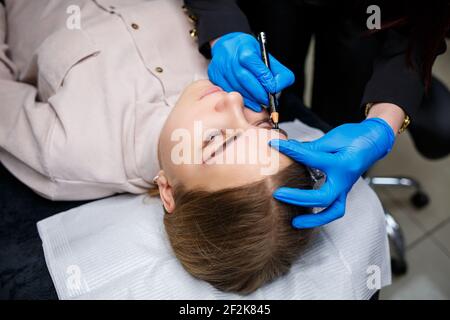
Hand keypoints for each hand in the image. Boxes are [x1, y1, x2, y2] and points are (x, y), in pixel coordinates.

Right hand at [209, 32, 294, 111]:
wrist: (226, 45)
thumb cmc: (247, 51)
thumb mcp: (265, 55)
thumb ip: (276, 70)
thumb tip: (278, 86)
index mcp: (245, 49)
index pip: (256, 66)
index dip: (266, 80)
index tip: (273, 89)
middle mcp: (230, 57)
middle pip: (245, 78)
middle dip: (258, 92)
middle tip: (267, 100)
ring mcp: (220, 67)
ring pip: (236, 87)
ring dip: (250, 98)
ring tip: (259, 103)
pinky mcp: (214, 75)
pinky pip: (228, 91)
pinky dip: (240, 98)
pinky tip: (249, 102)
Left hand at [269, 118, 394, 227]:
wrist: (374, 141)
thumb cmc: (355, 137)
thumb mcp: (333, 138)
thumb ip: (311, 147)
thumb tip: (289, 148)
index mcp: (341, 163)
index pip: (310, 158)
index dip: (290, 150)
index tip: (274, 144)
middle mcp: (344, 180)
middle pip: (322, 198)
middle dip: (298, 198)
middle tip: (278, 194)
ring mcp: (345, 188)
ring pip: (332, 211)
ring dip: (314, 219)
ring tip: (294, 222)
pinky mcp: (344, 191)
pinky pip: (334, 209)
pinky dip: (321, 216)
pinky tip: (305, 217)